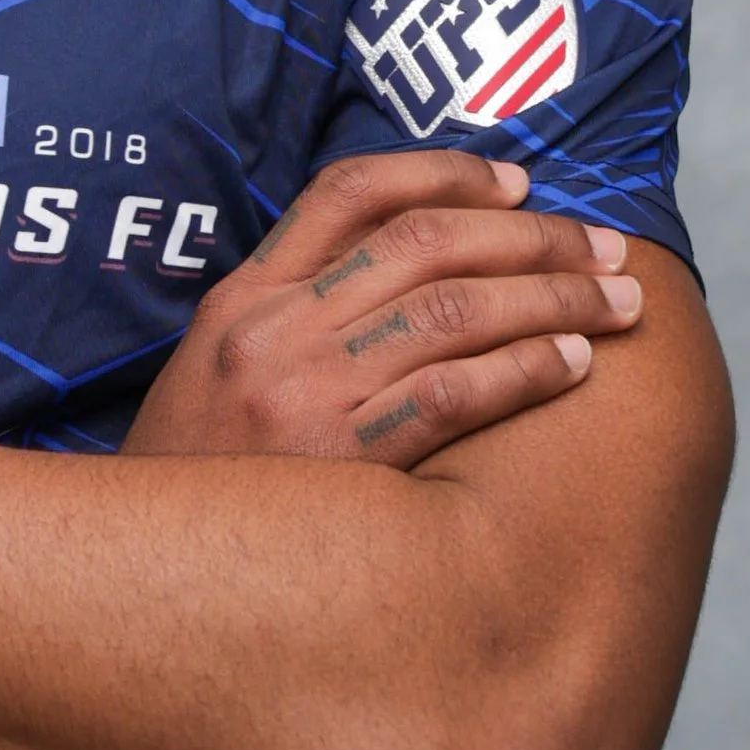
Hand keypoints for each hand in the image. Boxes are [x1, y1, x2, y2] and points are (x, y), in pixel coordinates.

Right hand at [124, 153, 641, 470]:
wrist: (132, 576)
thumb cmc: (198, 477)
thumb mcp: (218, 368)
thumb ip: (293, 316)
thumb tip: (409, 277)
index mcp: (244, 294)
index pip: (352, 191)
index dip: (448, 173)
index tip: (519, 184)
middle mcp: (274, 328)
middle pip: (424, 243)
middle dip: (533, 237)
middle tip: (606, 246)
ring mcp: (302, 391)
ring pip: (451, 310)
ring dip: (552, 298)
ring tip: (617, 303)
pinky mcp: (338, 461)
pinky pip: (451, 394)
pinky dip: (524, 370)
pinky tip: (574, 367)